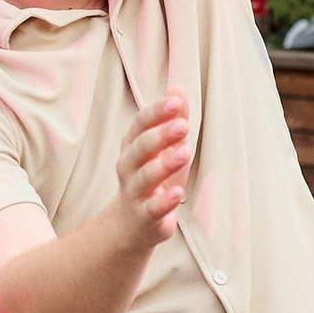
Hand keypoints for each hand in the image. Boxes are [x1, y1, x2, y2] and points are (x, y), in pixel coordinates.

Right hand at [116, 91, 190, 243]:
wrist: (132, 225)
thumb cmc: (153, 180)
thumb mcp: (165, 149)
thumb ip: (172, 120)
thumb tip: (177, 87)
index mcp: (133, 146)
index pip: (140, 124)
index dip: (156, 113)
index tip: (175, 102)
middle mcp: (129, 167)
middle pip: (140, 148)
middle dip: (160, 135)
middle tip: (182, 125)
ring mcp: (135, 193)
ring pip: (145, 177)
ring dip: (164, 164)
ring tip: (184, 153)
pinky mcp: (145, 217)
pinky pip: (153, 208)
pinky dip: (164, 200)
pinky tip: (178, 192)